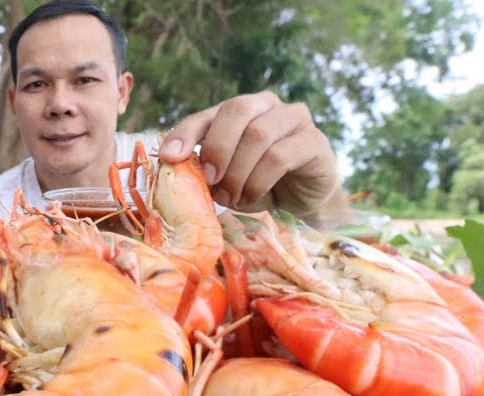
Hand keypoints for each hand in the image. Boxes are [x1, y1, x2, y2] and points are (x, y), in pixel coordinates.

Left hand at [159, 91, 338, 215]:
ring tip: (230, 199)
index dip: (185, 133)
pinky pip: (280, 156)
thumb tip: (176, 169)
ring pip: (258, 135)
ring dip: (238, 172)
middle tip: (209, 180)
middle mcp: (267, 105)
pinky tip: (250, 198)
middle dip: (217, 148)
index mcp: (238, 110)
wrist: (301, 202)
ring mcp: (294, 119)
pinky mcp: (314, 141)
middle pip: (237, 110)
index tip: (169, 157)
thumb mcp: (225, 177)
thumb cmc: (258, 184)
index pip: (206, 114)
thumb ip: (205, 167)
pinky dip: (258, 182)